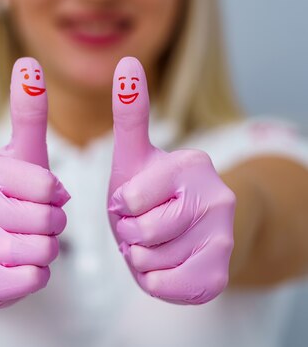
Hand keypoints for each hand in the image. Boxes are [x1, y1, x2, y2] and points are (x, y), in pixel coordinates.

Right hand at [0, 58, 69, 308]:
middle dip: (52, 224)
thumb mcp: (22, 152)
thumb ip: (29, 111)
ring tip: (29, 241)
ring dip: (46, 250)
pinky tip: (19, 263)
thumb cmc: (7, 191)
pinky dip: (35, 274)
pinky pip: (30, 281)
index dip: (54, 196)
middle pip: (46, 222)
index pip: (47, 186)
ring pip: (40, 253)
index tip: (41, 196)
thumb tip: (28, 62)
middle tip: (35, 222)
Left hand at [107, 57, 234, 303]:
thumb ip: (130, 111)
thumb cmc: (155, 191)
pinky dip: (154, 280)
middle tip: (144, 224)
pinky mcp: (222, 271)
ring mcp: (224, 236)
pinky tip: (165, 263)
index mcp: (191, 164)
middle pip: (140, 233)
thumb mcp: (136, 153)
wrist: (196, 229)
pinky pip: (165, 287)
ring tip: (154, 243)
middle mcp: (217, 196)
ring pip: (150, 263)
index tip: (133, 200)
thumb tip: (126, 59)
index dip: (122, 207)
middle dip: (129, 234)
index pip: (130, 201)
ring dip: (139, 258)